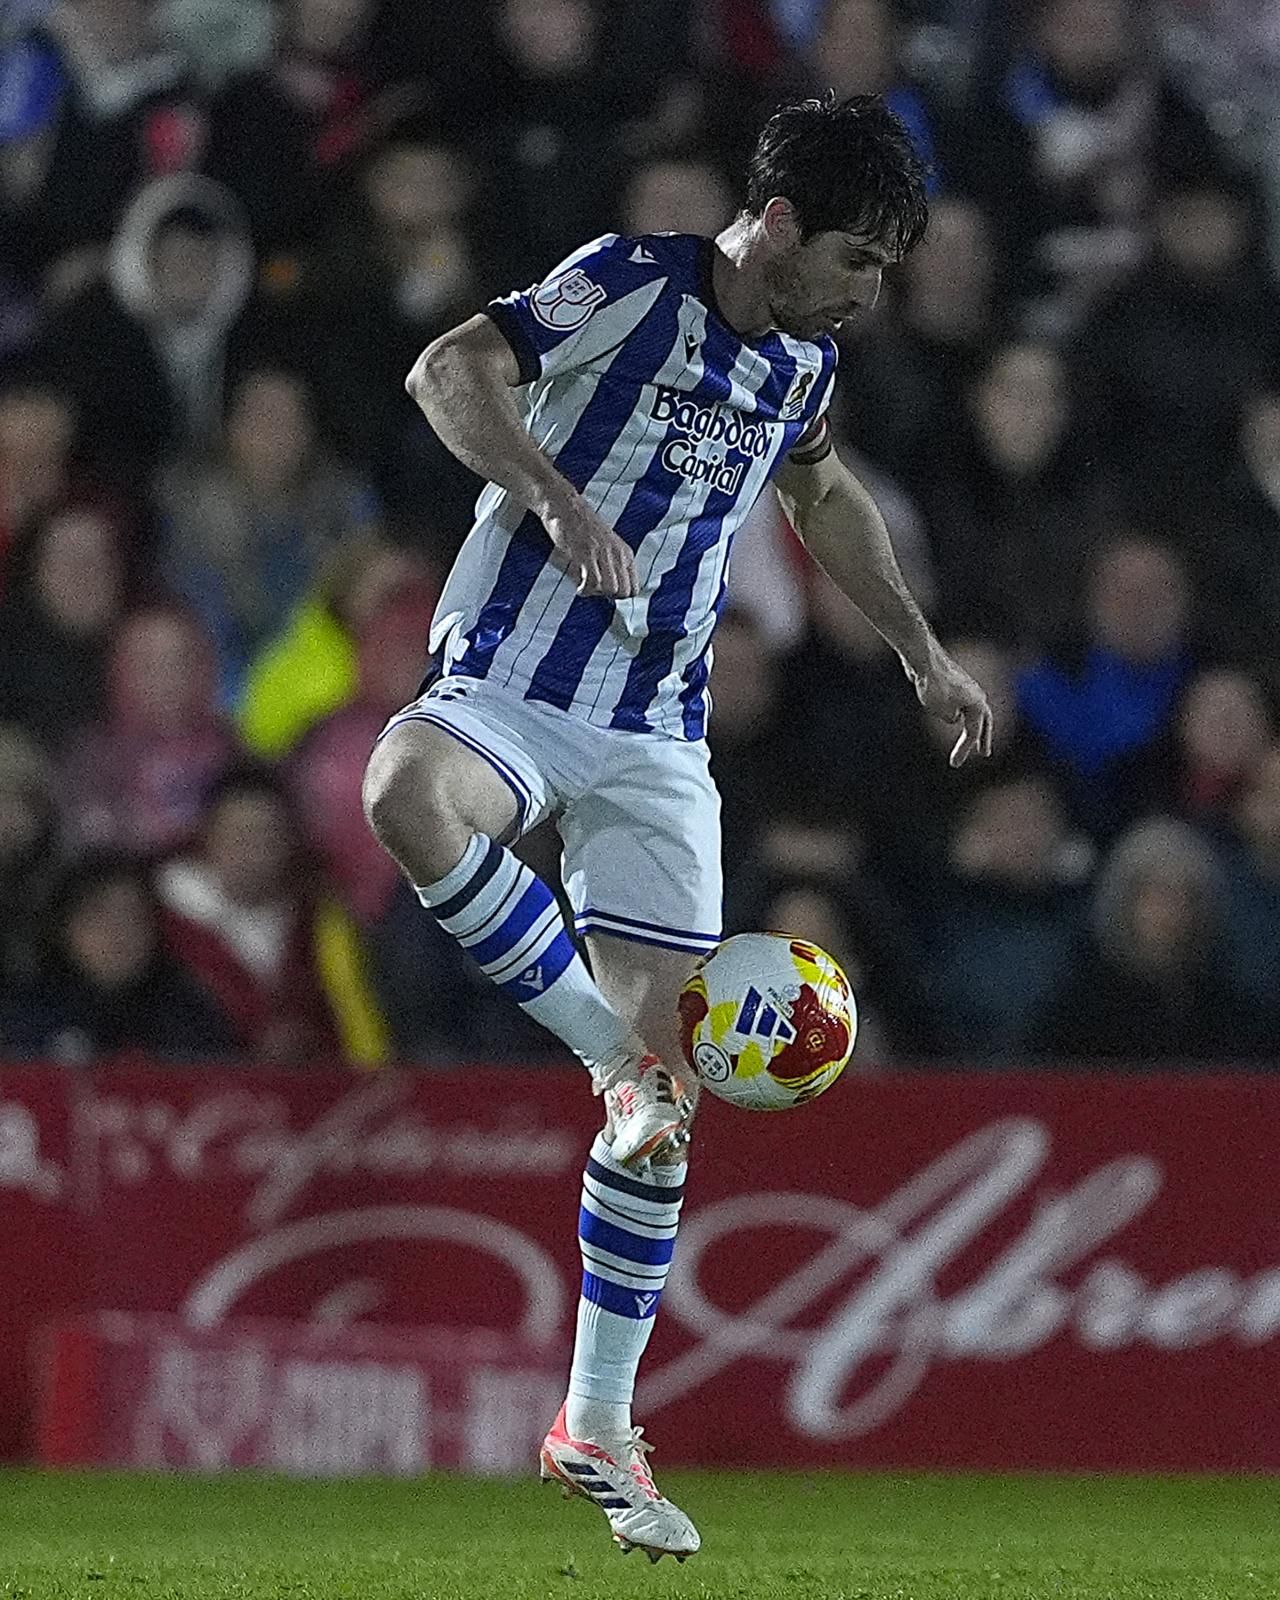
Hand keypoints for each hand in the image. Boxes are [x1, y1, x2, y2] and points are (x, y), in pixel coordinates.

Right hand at [542, 493, 637, 598]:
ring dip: (596, 593)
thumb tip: (611, 592)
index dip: (619, 595)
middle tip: (594, 589)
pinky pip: (593, 583)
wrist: (565, 506)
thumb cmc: (582, 527)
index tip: (605, 592)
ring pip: (610, 589)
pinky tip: (579, 587)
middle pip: (623, 592)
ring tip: (585, 587)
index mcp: (625, 552)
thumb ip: (612, 564)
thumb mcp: (606, 545)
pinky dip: (585, 590)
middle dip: (608, 597)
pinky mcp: (587, 554)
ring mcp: (603, 553)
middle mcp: (618, 554)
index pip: (634, 588)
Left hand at [908, 642, 993, 767]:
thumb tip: (954, 716)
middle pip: (984, 722)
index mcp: (978, 703)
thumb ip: (950, 717)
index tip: (954, 764)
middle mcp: (977, 695)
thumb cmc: (934, 684)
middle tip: (984, 753)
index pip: (973, 733)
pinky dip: (961, 714)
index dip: (964, 750)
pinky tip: (955, 717)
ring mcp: (966, 688)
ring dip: (973, 726)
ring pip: (973, 711)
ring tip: (972, 739)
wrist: (924, 658)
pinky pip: (961, 704)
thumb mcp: (941, 709)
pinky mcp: (955, 684)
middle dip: (983, 738)